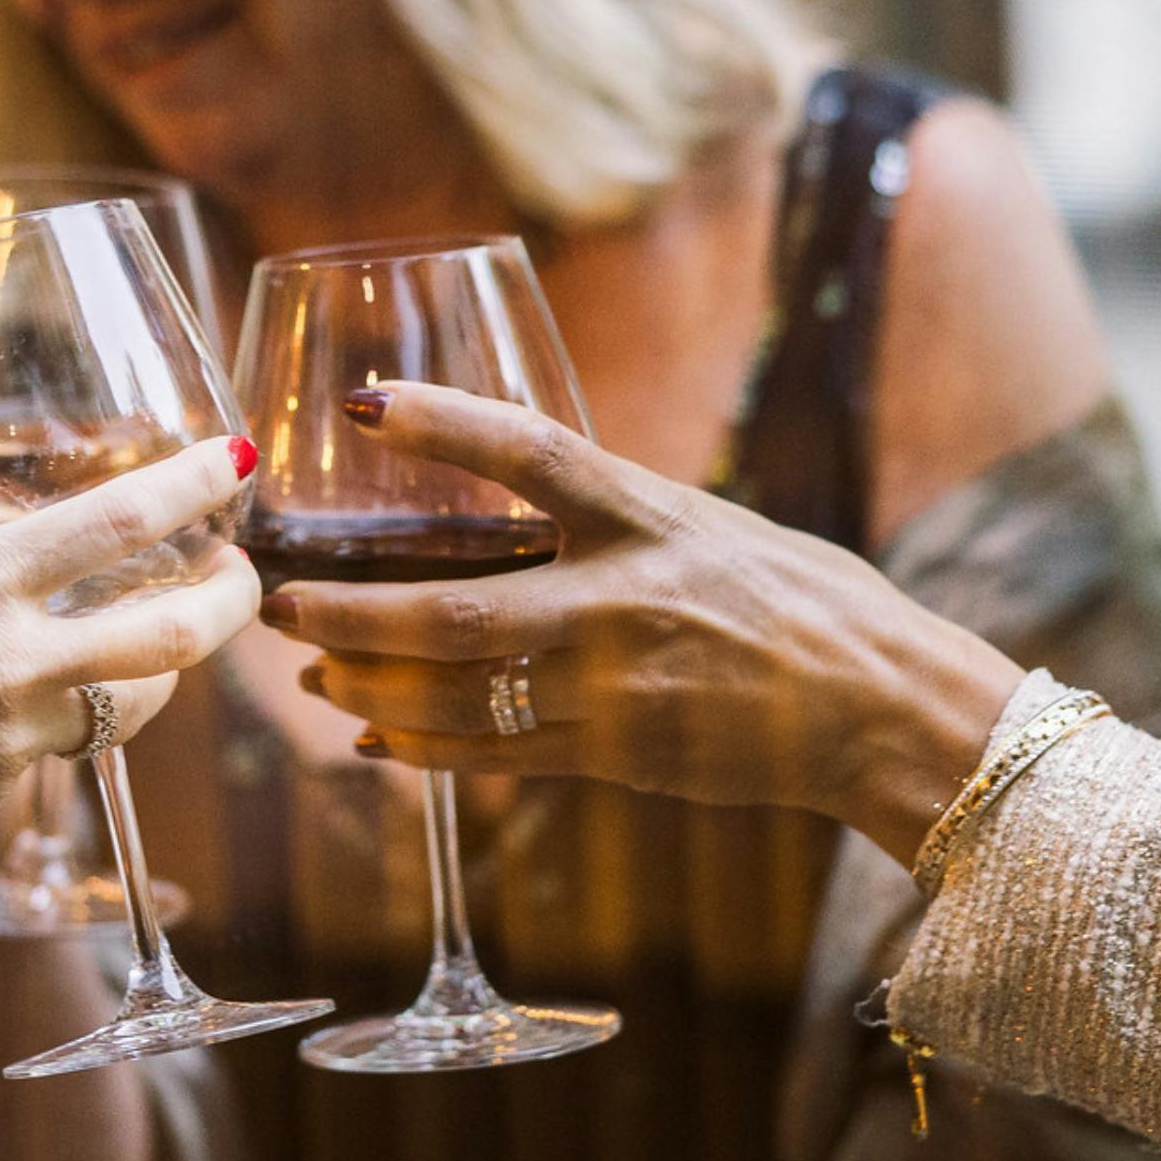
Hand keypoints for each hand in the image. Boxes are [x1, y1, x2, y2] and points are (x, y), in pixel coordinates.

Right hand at [0, 438, 264, 917]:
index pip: (116, 525)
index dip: (193, 486)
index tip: (235, 460)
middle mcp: (8, 663)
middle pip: (174, 634)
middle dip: (232, 600)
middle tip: (244, 572)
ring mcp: (11, 739)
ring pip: (135, 704)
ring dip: (166, 668)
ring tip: (168, 634)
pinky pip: (59, 746)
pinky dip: (73, 714)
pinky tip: (53, 693)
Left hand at [260, 385, 1016, 861]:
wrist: (882, 708)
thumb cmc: (805, 602)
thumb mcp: (710, 525)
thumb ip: (615, 514)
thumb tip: (526, 488)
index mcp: (652, 518)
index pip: (534, 453)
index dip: (446, 425)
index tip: (364, 404)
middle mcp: (623, 601)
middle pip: (455, 607)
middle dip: (350, 607)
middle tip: (278, 596)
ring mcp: (615, 688)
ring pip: (458, 693)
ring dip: (369, 679)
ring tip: (310, 666)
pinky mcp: (616, 756)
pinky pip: (493, 755)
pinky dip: (421, 745)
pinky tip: (372, 732)